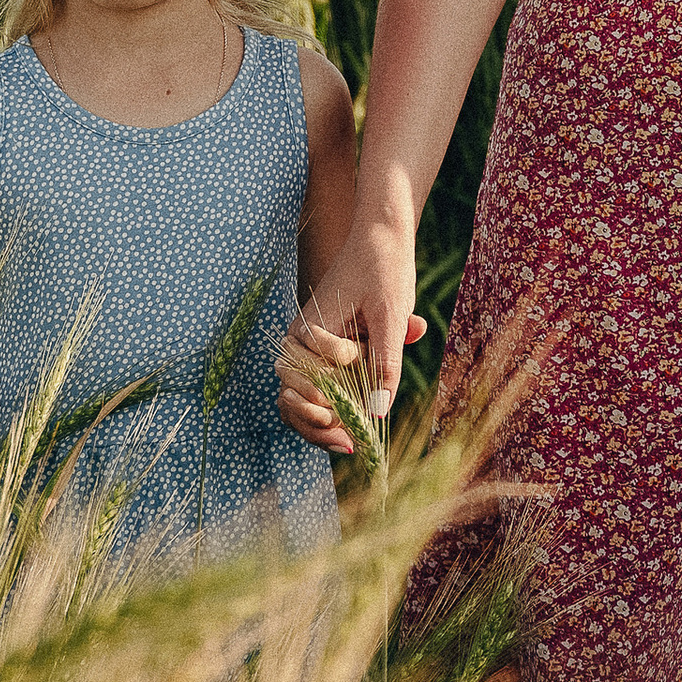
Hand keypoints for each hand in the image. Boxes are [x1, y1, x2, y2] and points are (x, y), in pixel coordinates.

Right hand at [276, 218, 426, 453]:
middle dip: (314, 423)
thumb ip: (385, 359)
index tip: (352, 364)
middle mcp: (300, 342)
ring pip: (298, 401)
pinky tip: (347, 432)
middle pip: (291, 394)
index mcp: (308, 327)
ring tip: (346, 445)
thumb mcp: (390, 313)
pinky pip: (315, 394)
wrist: (380, 236)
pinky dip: (327, 415)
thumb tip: (379, 409)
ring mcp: (310, 351)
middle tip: (347, 443)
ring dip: (316, 426)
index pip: (303, 372)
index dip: (327, 383)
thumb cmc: (383, 268)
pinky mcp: (325, 356)